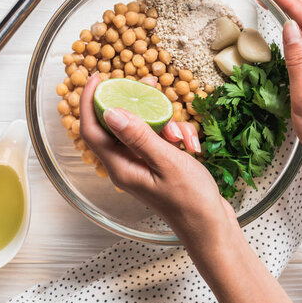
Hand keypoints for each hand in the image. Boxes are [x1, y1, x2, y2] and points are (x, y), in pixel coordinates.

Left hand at [79, 73, 237, 246]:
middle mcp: (127, 164)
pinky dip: (177, 135)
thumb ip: (139, 136)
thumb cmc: (190, 202)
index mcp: (120, 167)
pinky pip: (162, 138)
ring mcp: (143, 164)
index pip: (92, 129)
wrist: (211, 227)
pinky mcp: (159, 164)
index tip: (98, 76)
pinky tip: (192, 145)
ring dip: (166, 122)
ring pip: (146, 127)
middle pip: (119, 123)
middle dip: (137, 102)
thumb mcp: (166, 163)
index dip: (90, 101)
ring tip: (182, 137)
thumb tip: (110, 112)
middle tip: (151, 84)